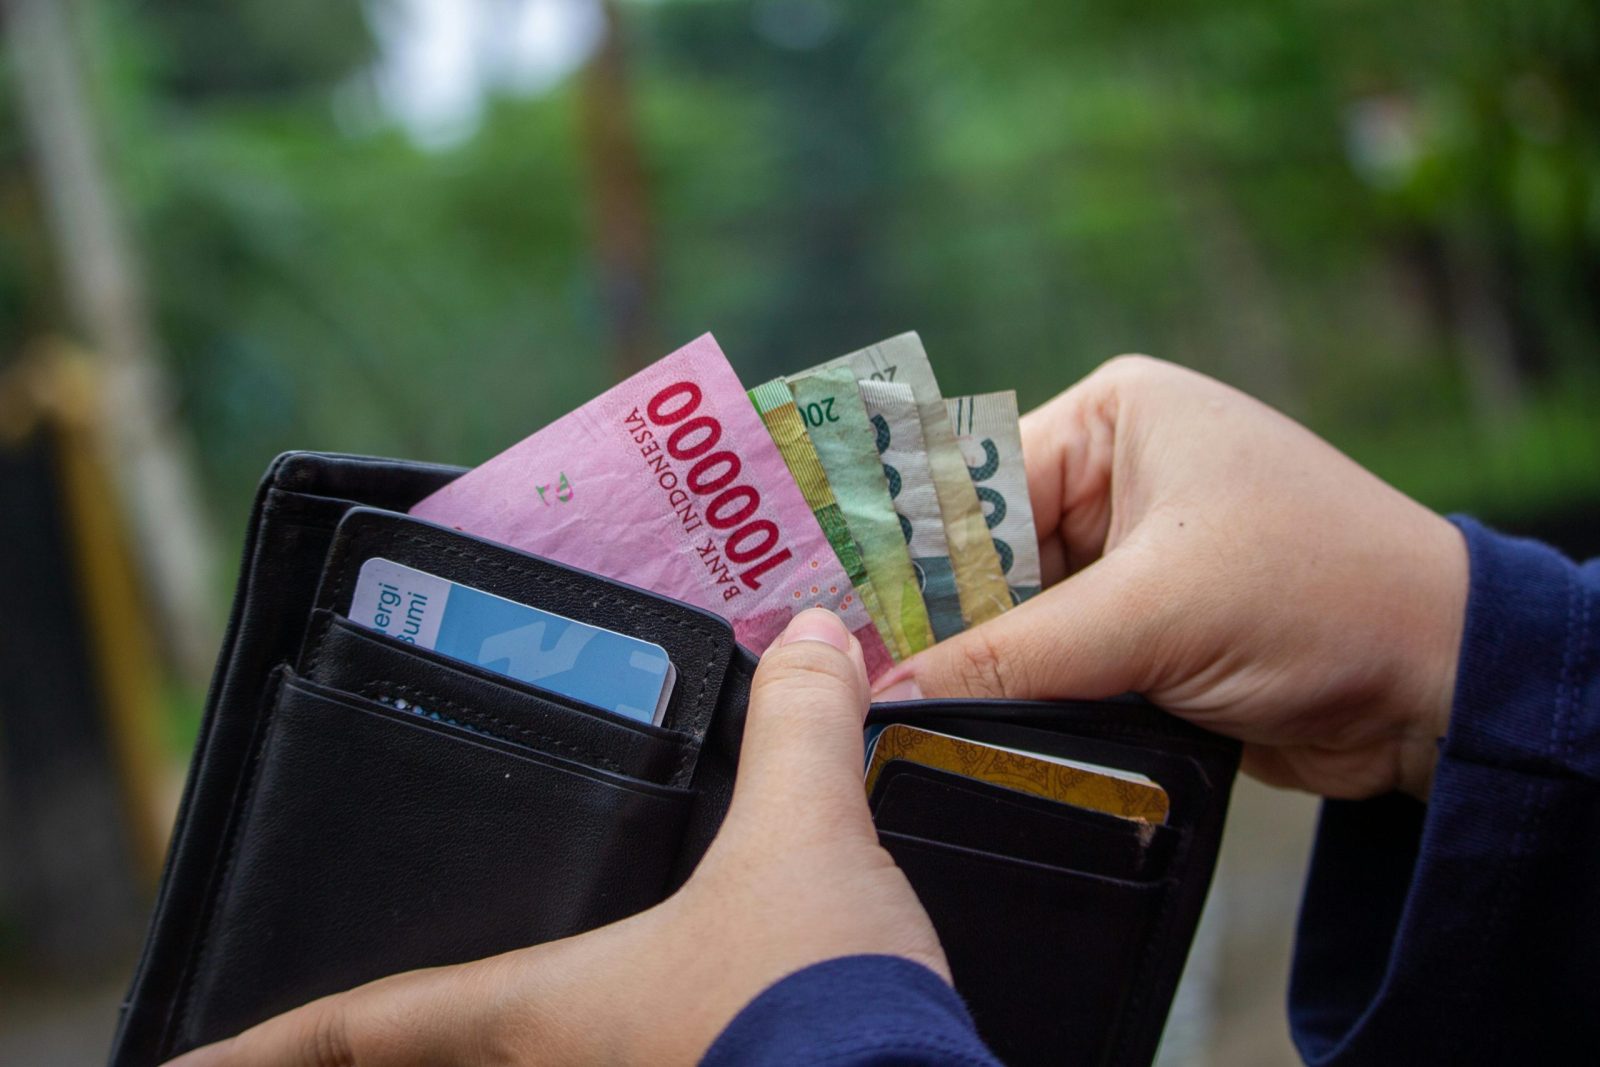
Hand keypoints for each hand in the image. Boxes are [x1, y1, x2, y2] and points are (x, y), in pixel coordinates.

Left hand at [169, 609, 944, 1066]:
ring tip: (452, 1052)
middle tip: (297, 1053)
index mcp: (546, 1007)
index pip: (364, 1026)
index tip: (175, 1063)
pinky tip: (633, 1045)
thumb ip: (799, 727)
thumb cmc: (812, 993)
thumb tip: (813, 636)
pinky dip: (587, 1066)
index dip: (264, 1044)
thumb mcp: (808, 833)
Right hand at [877, 356, 1467, 800]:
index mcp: (1117, 418)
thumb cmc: (1321, 595)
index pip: (969, 482)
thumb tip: (889, 692)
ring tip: (895, 712)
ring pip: (1017, 614)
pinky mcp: (1150, 626)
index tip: (834, 621)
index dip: (901, 558)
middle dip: (935, 621)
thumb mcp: (1153, 615)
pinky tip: (964, 726)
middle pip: (983, 552)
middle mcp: (1119, 474)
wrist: (1444, 686)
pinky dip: (1022, 693)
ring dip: (979, 665)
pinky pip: (1058, 657)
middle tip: (856, 680)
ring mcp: (1134, 556)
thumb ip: (1011, 656)